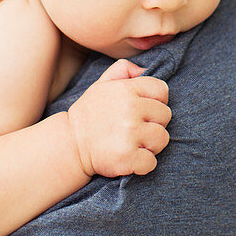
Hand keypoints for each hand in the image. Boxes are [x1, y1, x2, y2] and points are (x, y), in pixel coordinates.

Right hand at [67, 60, 170, 177]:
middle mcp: (130, 109)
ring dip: (151, 145)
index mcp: (127, 90)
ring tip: (134, 144)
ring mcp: (130, 134)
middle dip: (154, 123)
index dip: (156, 101)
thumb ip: (123, 70)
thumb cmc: (89, 114)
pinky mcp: (127, 157)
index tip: (144, 111)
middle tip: (136, 129)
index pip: (162, 90)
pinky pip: (151, 162)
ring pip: (162, 139)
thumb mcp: (101, 84)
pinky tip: (130, 159)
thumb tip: (144, 70)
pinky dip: (143, 165)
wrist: (69, 144)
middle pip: (166, 115)